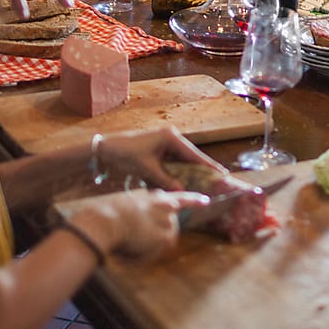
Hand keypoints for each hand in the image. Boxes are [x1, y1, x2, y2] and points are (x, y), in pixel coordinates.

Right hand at [69, 189, 209, 260]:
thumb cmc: (108, 212)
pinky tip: (130, 251)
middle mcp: (166, 207)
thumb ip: (139, 209)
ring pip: (161, 242)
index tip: (205, 200)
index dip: (193, 199)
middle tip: (136, 239)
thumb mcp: (126, 203)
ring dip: (147, 247)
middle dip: (156, 236)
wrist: (106, 219)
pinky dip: (143, 256)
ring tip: (127, 244)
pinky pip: (154, 253)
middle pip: (169, 227)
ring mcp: (168, 221)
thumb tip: (139, 221)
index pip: (180, 197)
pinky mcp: (166, 237)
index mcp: (156, 197)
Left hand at [98, 126, 229, 190]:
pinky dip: (176, 172)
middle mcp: (170, 138)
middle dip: (201, 170)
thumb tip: (181, 191)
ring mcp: (164, 143)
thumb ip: (166, 180)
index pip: (194, 154)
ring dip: (188, 172)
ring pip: (182, 161)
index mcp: (170, 137)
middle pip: (191, 157)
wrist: (105, 149)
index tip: (222, 173)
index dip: (208, 165)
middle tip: (216, 181)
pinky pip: (172, 162)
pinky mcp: (158, 150)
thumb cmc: (125, 154)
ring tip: (203, 183)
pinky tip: (182, 181)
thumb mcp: (147, 169)